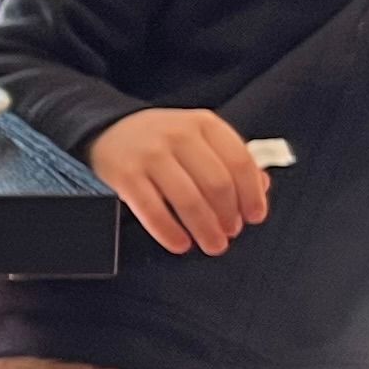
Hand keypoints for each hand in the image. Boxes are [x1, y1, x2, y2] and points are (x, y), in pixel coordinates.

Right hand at [88, 105, 270, 256]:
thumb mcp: (198, 139)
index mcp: (203, 124)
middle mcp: (178, 134)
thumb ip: (230, 160)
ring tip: (211, 244)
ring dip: (205, 229)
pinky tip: (180, 243)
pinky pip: (152, 210)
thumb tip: (261, 188)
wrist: (107, 131)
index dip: (251, 194)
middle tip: (230, 233)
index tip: (254, 216)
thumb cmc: (161, 141)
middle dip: (228, 216)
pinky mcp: (125, 175)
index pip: (240, 161)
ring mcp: (150, 154)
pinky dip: (169, 232)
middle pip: (217, 183)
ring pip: (188, 200)